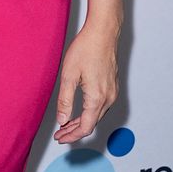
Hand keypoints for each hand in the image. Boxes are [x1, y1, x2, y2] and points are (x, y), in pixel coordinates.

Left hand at [53, 24, 118, 142]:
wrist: (103, 32)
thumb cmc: (86, 49)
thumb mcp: (69, 75)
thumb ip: (65, 100)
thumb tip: (62, 120)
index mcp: (97, 98)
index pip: (85, 127)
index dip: (71, 136)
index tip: (59, 138)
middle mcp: (108, 98)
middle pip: (92, 124)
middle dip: (75, 131)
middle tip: (59, 134)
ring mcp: (112, 92)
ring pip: (97, 116)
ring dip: (82, 122)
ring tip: (66, 125)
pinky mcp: (112, 86)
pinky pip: (101, 106)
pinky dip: (89, 113)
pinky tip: (79, 111)